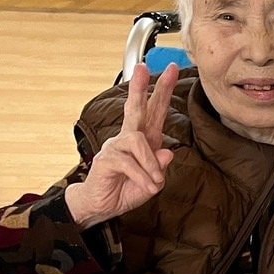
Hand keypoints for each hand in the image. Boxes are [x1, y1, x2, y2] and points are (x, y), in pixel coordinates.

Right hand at [66, 63, 177, 228]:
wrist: (101, 206)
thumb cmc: (126, 190)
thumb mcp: (152, 182)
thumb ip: (161, 168)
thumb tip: (168, 152)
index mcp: (144, 140)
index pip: (155, 111)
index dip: (162, 90)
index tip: (171, 69)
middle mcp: (128, 138)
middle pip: (136, 108)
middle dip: (141, 87)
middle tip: (144, 67)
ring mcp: (115, 147)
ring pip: (137, 141)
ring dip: (150, 163)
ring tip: (155, 181)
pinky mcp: (106, 159)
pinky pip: (129, 163)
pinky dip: (142, 176)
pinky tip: (147, 186)